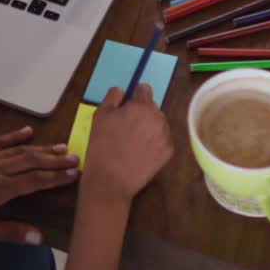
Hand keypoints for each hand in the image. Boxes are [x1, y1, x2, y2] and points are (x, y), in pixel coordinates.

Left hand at [0, 126, 78, 243]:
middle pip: (32, 160)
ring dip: (41, 148)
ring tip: (61, 146)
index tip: (74, 175)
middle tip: (75, 158)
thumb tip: (38, 237)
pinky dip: (15, 136)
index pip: (35, 181)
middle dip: (55, 159)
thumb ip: (10, 232)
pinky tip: (28, 132)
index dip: (56, 177)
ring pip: (19, 149)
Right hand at [81, 85, 172, 203]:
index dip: (135, 95)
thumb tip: (122, 91)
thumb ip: (112, 97)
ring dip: (149, 127)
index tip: (128, 104)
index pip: (144, 89)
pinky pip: (162, 140)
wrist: (110, 180)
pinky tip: (140, 151)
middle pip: (152, 107)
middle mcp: (158, 118)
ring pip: (159, 123)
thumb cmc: (102, 146)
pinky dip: (154, 142)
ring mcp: (166, 136)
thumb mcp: (100, 115)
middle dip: (142, 112)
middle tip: (127, 127)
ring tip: (133, 141)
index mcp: (141, 106)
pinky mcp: (168, 153)